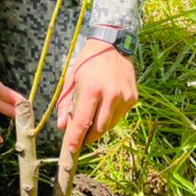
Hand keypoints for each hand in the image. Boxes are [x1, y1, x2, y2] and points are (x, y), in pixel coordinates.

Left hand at [55, 36, 138, 152]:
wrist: (112, 45)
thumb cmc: (88, 61)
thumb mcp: (72, 79)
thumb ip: (66, 103)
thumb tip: (62, 126)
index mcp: (92, 89)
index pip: (83, 121)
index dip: (76, 138)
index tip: (70, 150)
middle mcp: (111, 94)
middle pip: (99, 128)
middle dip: (88, 136)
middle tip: (80, 137)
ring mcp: (124, 97)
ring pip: (110, 125)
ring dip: (99, 127)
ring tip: (92, 117)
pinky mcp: (133, 98)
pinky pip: (119, 116)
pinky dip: (110, 117)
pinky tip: (104, 105)